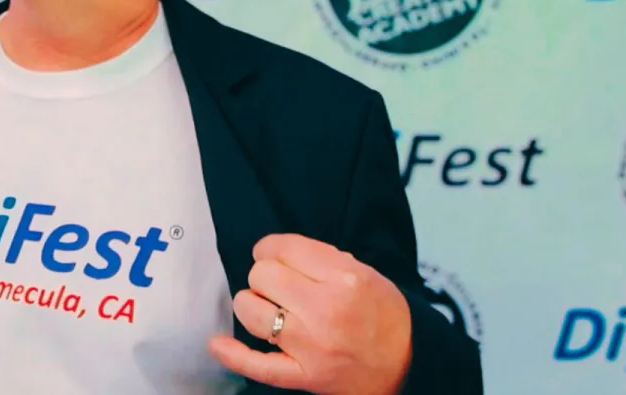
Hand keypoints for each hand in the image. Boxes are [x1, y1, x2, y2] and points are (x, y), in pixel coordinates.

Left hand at [208, 234, 412, 394]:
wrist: (408, 364)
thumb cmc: (384, 315)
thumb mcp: (365, 273)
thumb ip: (321, 259)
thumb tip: (274, 252)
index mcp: (345, 278)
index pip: (284, 248)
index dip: (271, 249)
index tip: (274, 257)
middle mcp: (326, 310)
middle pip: (262, 276)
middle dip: (265, 276)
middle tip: (279, 286)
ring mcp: (311, 346)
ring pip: (251, 311)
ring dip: (253, 305)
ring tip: (268, 308)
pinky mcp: (304, 376)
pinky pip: (257, 365)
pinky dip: (233, 354)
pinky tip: (217, 344)